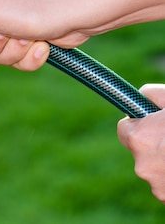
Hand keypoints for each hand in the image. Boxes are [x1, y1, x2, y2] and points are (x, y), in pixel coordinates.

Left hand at [117, 84, 164, 202]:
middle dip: (154, 143)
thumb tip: (142, 96)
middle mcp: (142, 164)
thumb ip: (151, 94)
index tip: (151, 122)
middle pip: (141, 150)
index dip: (139, 123)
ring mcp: (157, 185)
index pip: (124, 129)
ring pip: (154, 168)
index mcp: (139, 137)